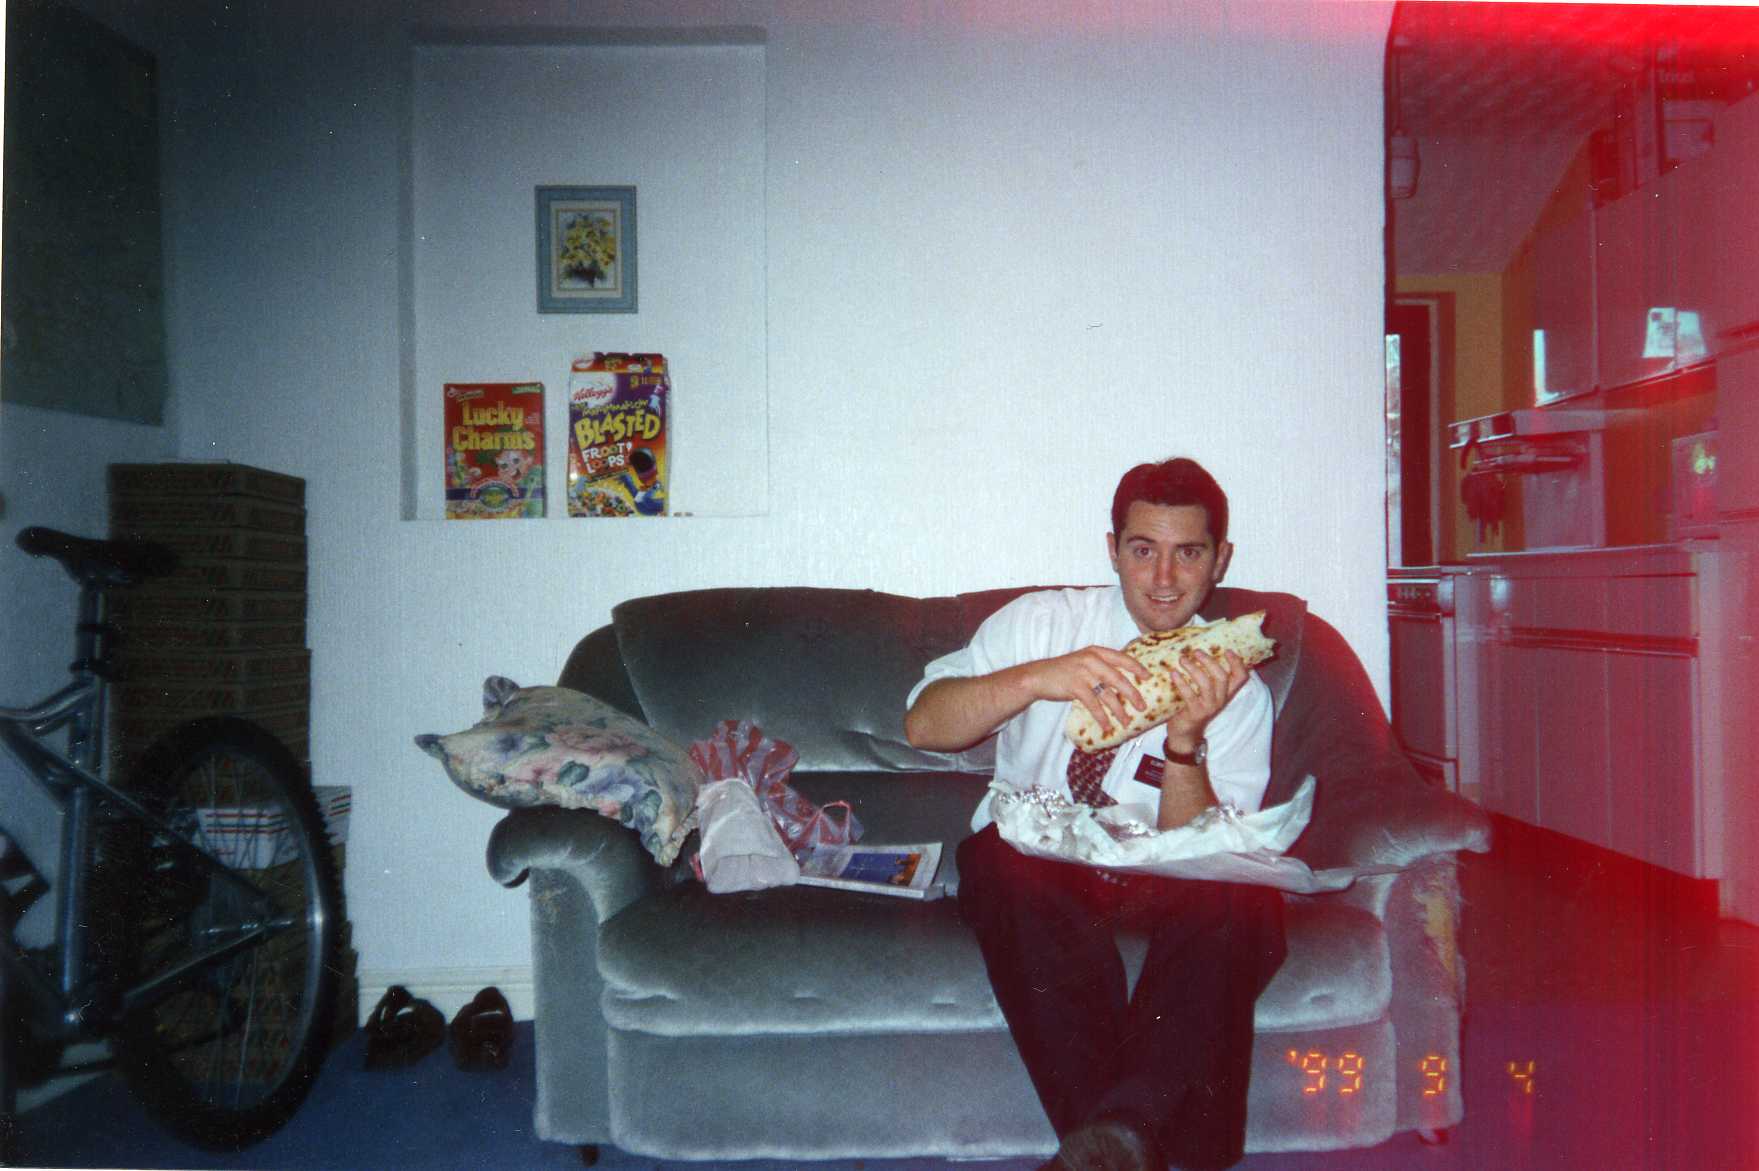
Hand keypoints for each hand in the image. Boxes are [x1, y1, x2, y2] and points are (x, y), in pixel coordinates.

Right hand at [1031, 646, 1151, 735]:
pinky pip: (1094, 705)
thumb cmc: (1064, 671)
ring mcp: (1083, 673)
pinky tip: (1107, 726)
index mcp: (1096, 652)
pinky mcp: (1075, 687)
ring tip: (1126, 722)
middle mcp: (1092, 660)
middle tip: (1143, 707)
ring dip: (1119, 711)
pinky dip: (1102, 717)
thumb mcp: (1083, 662)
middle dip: (1133, 694)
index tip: (1148, 677)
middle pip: (1119, 679)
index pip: (1122, 658)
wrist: (1038, 676)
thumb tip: (1124, 681)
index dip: (1137, 668)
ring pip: (1108, 695)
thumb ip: (1101, 666)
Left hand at [1163, 649, 1248, 751]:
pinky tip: (1173, 673)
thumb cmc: (1194, 705)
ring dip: (1193, 669)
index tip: (1227, 650)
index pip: (1241, 677)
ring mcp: (1209, 707)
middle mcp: (1221, 699)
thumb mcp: (1205, 691)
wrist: (1185, 732)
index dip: (1237, 663)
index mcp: (1226, 693)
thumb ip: (1208, 676)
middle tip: (1196, 651)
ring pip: (1206, 684)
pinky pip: (1189, 695)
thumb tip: (1199, 652)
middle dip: (1209, 661)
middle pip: (1222, 677)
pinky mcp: (1195, 712)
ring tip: (1182, 659)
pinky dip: (1181, 682)